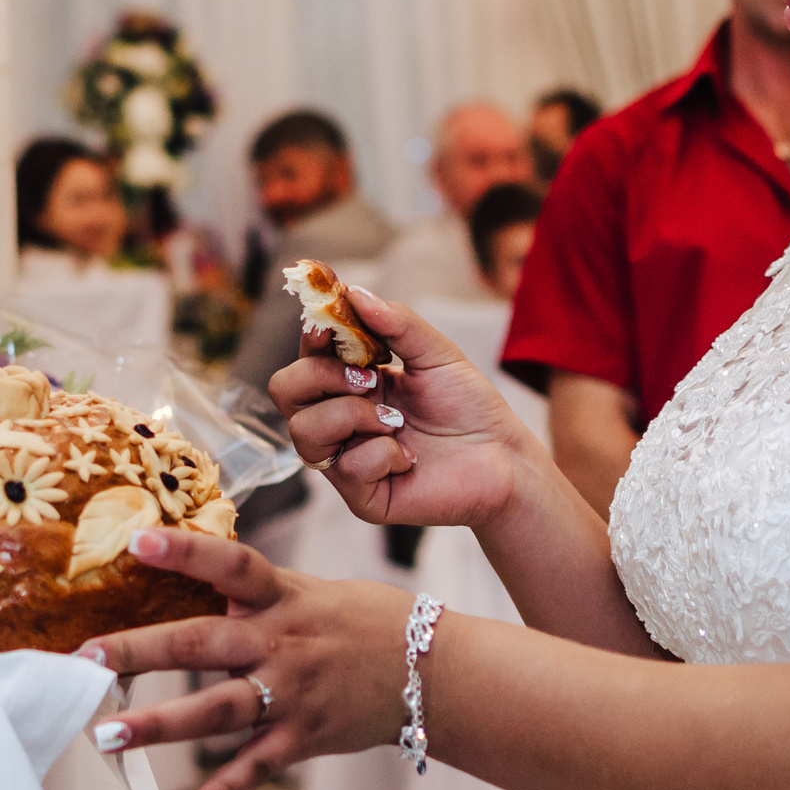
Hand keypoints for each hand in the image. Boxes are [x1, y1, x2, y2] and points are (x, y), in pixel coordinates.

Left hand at [78, 527, 412, 789]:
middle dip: (139, 652)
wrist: (432, 671)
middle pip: (201, 643)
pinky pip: (257, 768)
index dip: (184, 551)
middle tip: (84, 658)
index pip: (230, 564)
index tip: (134, 540)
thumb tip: (196, 569)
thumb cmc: (363, 621)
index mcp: (282, 598)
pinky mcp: (303, 737)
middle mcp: (281, 643)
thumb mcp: (310, 589)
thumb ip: (253, 589)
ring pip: (216, 710)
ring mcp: (291, 694)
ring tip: (106, 736)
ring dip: (159, 726)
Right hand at [270, 287, 537, 529]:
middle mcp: (340, 420)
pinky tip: (410, 457)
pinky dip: (382, 454)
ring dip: (351, 415)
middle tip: (368, 378)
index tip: (328, 322)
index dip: (311, 336)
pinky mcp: (362, 497)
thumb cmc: (469, 406)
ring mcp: (346, 459)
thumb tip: (353, 292)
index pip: (306, 356)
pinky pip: (346, 468)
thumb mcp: (436, 353)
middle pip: (285, 391)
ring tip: (394, 420)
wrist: (505, 458)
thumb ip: (397, 323)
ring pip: (303, 431)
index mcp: (351, 382)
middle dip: (321, 376)